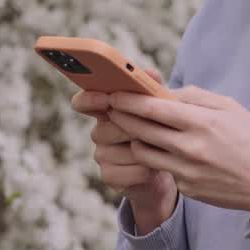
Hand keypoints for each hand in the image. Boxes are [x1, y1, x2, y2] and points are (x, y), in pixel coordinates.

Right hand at [71, 68, 178, 231]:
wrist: (167, 168)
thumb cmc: (159, 132)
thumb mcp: (158, 109)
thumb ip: (152, 89)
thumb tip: (150, 73)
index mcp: (106, 111)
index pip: (82, 102)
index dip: (89, 99)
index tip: (106, 98)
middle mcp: (99, 132)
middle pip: (105, 129)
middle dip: (130, 130)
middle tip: (150, 131)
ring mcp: (101, 155)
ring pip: (118, 151)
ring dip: (141, 152)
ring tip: (157, 151)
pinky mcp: (108, 176)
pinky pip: (124, 172)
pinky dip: (142, 171)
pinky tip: (152, 169)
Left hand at [108, 84, 249, 215]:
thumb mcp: (228, 107)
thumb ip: (193, 97)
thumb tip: (163, 92)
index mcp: (201, 122)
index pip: (152, 108)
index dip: (128, 100)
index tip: (114, 93)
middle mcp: (190, 148)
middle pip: (140, 130)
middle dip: (121, 116)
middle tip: (111, 107)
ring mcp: (186, 171)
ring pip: (143, 152)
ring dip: (135, 138)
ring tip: (134, 128)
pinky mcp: (187, 188)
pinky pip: (162, 168)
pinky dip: (156, 157)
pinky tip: (159, 148)